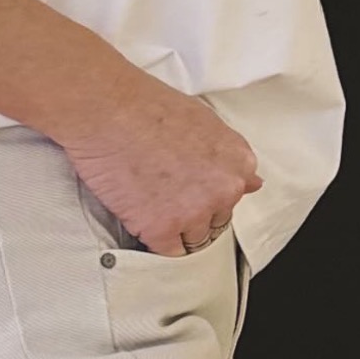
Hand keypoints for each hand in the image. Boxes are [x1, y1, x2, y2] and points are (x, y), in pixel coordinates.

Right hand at [62, 69, 262, 257]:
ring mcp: (194, 213)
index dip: (206, 196)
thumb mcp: (204, 120)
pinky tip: (138, 211)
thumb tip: (254, 183)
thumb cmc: (147, 106)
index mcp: (237, 164)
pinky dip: (151, 237)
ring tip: (147, 197)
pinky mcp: (163, 230)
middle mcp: (223, 190)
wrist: (105, 107)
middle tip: (161, 190)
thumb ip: (229, 157)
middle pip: (213, 224)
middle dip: (190, 214)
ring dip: (171, 229)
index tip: (187, 188)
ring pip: (191, 241)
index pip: (231, 201)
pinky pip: (165, 251)